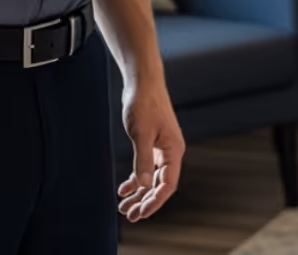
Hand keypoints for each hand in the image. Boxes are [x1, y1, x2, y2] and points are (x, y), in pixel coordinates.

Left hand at [116, 78, 184, 221]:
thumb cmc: (144, 104)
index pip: (167, 185)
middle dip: (145, 201)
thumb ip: (142, 161)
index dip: (155, 202)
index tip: (140, 214)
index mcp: (174, 151)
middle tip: (129, 216)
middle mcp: (171, 152)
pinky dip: (135, 179)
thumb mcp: (141, 134)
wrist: (142, 82)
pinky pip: (146, 167)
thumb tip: (143, 186)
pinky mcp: (152, 143)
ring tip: (123, 206)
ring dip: (139, 193)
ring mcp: (161, 148)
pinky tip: (124, 188)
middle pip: (160, 185)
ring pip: (151, 178)